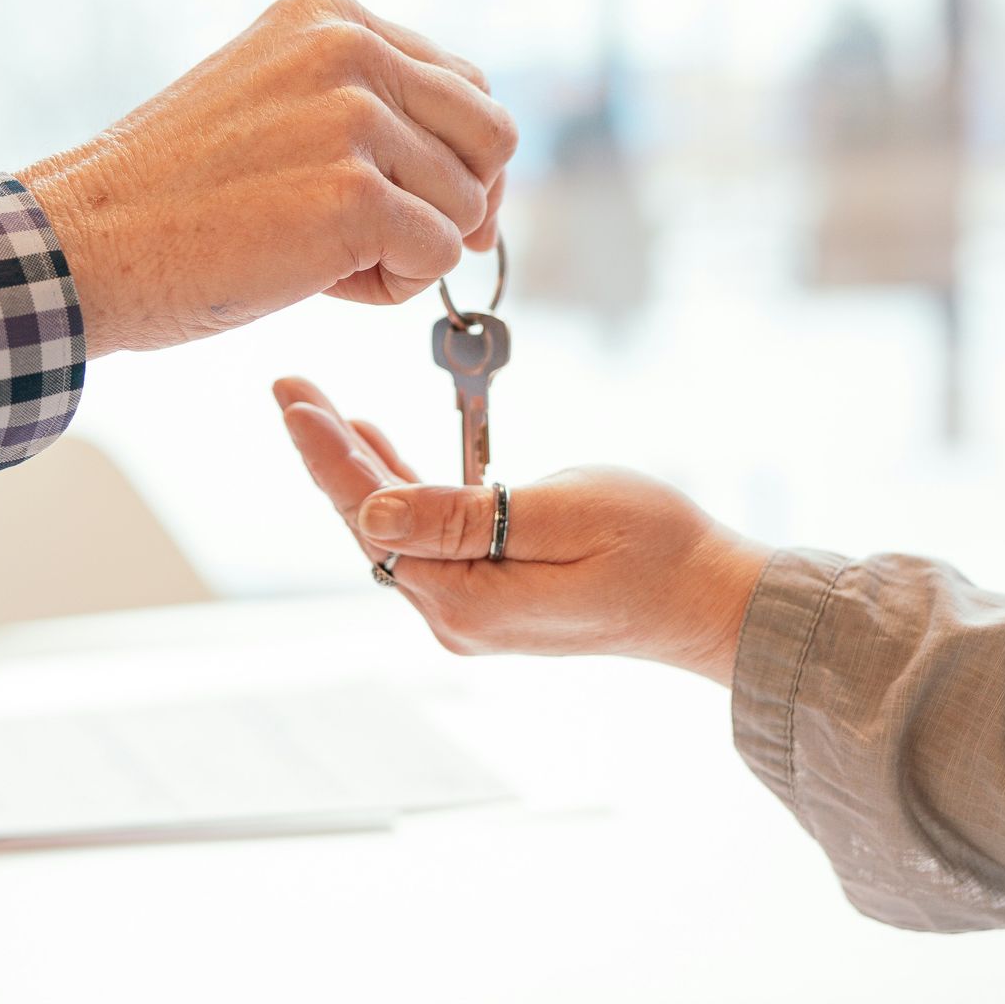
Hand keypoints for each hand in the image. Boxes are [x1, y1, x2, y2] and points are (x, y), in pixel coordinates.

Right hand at [20, 0, 516, 356]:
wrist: (89, 242)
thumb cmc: (175, 194)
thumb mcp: (274, 103)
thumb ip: (366, 107)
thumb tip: (484, 181)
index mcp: (332, 16)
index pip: (464, 82)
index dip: (457, 156)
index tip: (419, 201)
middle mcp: (351, 48)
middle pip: (491, 136)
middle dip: (460, 201)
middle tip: (394, 244)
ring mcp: (354, 119)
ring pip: (467, 205)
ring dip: (411, 250)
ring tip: (324, 257)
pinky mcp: (354, 196)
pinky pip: (438, 256)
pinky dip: (393, 287)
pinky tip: (321, 282)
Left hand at [275, 378, 773, 685]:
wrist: (715, 599)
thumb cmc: (658, 548)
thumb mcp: (565, 514)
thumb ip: (463, 516)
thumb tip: (371, 513)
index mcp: (468, 599)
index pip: (373, 515)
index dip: (327, 453)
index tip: (292, 398)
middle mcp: (457, 615)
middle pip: (372, 523)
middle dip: (329, 453)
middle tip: (290, 388)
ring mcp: (474, 611)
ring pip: (396, 529)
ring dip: (360, 467)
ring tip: (320, 409)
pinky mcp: (493, 595)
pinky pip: (429, 536)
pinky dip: (402, 488)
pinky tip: (381, 449)